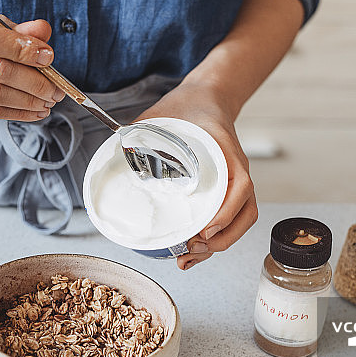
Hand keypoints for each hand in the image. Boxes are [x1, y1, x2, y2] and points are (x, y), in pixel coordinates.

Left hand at [136, 81, 257, 269]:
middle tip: (190, 250)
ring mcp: (234, 183)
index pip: (240, 187)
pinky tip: (195, 250)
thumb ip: (139, 132)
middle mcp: (236, 171)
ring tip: (190, 258)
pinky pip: (231, 218)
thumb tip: (112, 150)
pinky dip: (217, 238)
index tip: (205, 229)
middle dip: (220, 240)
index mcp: (226, 153)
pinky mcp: (226, 191)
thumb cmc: (187, 108)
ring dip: (219, 245)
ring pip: (239, 221)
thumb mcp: (162, 115)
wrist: (207, 98)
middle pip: (243, 214)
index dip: (226, 212)